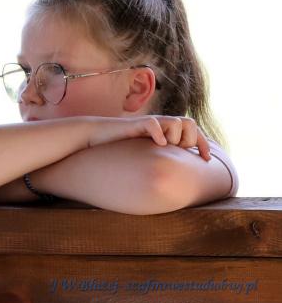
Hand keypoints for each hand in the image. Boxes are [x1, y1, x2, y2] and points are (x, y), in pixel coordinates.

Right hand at [89, 116, 209, 159]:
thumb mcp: (144, 156)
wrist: (95, 137)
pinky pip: (153, 125)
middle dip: (190, 140)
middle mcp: (160, 125)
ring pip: (176, 122)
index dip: (203, 143)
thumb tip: (176, 179)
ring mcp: (149, 123)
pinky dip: (159, 134)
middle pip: (190, 123)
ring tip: (165, 147)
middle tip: (178, 151)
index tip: (206, 159)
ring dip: (176, 137)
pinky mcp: (135, 124)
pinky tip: (157, 144)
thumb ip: (159, 161)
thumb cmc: (119, 149)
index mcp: (164, 132)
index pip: (193, 130)